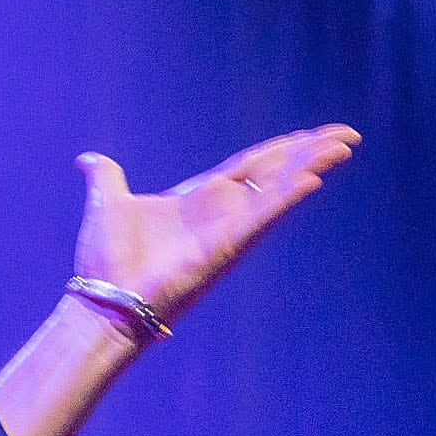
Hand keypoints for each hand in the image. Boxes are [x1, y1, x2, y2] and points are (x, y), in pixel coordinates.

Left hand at [72, 123, 360, 325]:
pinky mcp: (226, 248)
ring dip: (310, 167)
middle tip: (345, 135)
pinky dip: (285, 197)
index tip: (308, 135)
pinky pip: (262, 217)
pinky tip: (313, 178)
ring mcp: (226, 231)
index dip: (279, 149)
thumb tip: (89, 159)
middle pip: (274, 173)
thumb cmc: (106, 261)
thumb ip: (106, 178)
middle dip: (308, 153)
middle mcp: (219, 213)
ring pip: (277, 190)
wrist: (103, 300)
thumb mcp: (108, 203)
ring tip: (342, 146)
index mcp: (197, 199)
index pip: (248, 165)